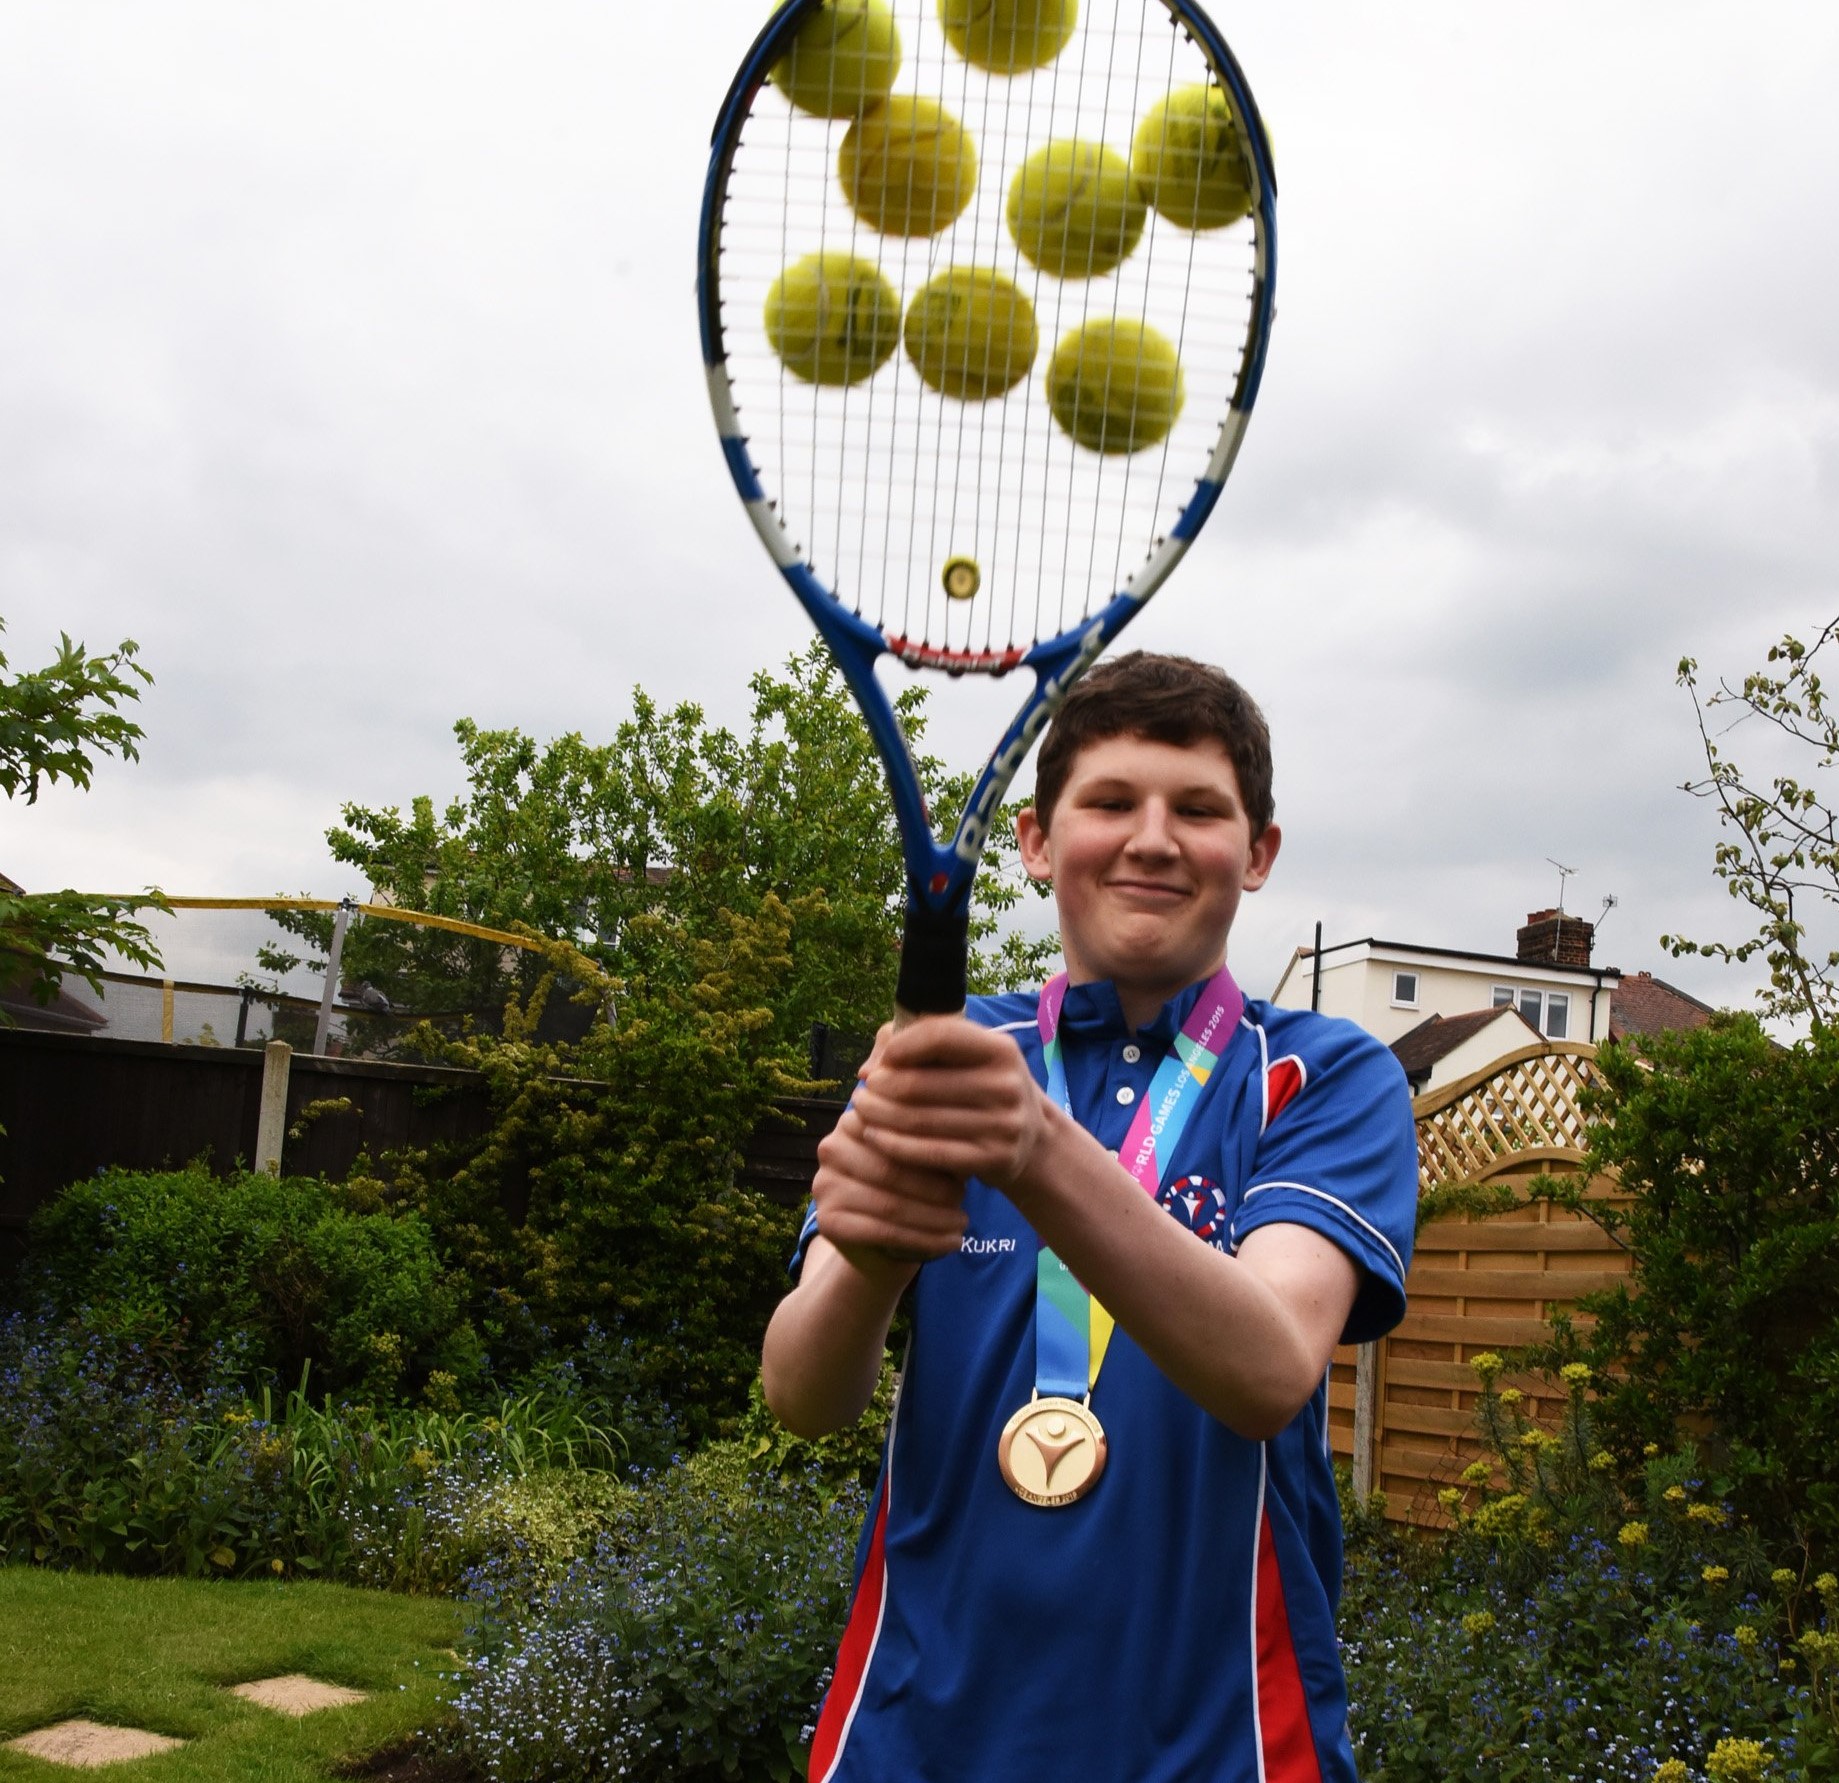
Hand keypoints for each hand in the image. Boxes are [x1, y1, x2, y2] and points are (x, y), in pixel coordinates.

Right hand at [812, 1094, 968, 1275]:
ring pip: (889, 1204)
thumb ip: (939, 1142)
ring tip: (962, 1225)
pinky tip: (948, 1244)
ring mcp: (824, 1183)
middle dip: (935, 1189)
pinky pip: (880, 1231)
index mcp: (857, 1117)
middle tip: (966, 1203)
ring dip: (933, 1218)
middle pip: (893, 1170)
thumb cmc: (914, 1188)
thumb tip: (969, 1140)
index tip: (971, 1166)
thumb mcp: (927, 1158)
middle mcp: (832, 1145)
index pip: (901, 1132)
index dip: (936, 1151)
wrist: (885, 1240)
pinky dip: (920, 1240)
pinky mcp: (825, 1220)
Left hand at [849, 1015, 1051, 1194]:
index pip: (940, 1036)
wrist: (1032, 1140)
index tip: (882, 1062)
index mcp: (1000, 1049)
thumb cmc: (982, 1089)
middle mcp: (1007, 1084)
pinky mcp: (994, 1158)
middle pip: (921, 1084)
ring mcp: (1003, 1124)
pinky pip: (930, 1152)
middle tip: (862, 1092)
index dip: (902, 1046)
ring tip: (861, 1112)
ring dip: (880, 1116)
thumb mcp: (967, 1059)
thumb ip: (916, 1047)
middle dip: (881, 1088)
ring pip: (920, 1120)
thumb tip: (867, 1070)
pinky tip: (874, 1138)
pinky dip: (894, 1145)